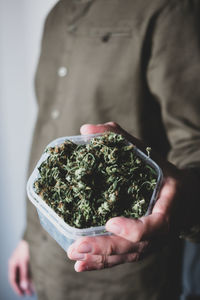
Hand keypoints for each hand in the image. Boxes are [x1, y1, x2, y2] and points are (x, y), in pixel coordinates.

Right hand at [8, 240, 33, 295]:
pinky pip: (29, 270)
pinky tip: (37, 279)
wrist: (33, 236)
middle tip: (29, 293)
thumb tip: (24, 286)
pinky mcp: (29, 258)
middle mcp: (17, 263)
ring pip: (25, 274)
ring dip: (29, 281)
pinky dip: (32, 275)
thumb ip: (24, 274)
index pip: (13, 279)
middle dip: (24, 286)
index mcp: (13, 264)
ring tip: (34, 288)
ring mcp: (23, 260)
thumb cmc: (26, 247)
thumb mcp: (24, 262)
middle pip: (19, 277)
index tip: (22, 294)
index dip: (17, 288)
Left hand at [67, 122, 195, 271]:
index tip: (110, 222)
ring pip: (127, 256)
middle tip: (78, 247)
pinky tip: (82, 264)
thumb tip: (85, 129)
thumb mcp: (147, 152)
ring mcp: (152, 241)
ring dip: (101, 259)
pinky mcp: (141, 246)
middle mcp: (161, 229)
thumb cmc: (163, 172)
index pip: (156, 225)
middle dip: (106, 248)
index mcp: (167, 205)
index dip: (135, 228)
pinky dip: (103, 263)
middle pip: (135, 246)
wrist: (184, 196)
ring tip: (75, 256)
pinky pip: (124, 257)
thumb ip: (119, 138)